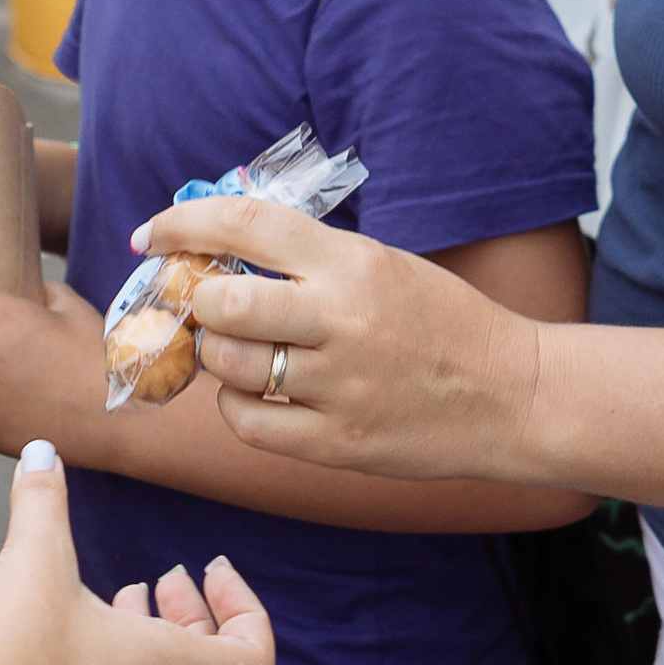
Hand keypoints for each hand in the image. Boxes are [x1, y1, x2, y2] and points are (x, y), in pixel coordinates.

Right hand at [0, 445, 272, 664]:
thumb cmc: (9, 652)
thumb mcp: (32, 559)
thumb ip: (43, 501)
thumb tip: (42, 452)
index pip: (254, 663)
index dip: (247, 612)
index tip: (209, 571)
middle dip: (201, 617)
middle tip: (168, 579)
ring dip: (164, 637)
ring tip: (129, 594)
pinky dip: (128, 661)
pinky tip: (81, 625)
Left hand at [131, 195, 547, 484]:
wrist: (512, 394)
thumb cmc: (444, 322)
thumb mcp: (384, 264)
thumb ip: (311, 257)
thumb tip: (221, 245)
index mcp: (352, 262)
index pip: (244, 223)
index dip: (182, 223)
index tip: (150, 235)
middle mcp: (341, 319)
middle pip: (221, 302)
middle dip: (196, 302)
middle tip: (202, 306)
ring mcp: (339, 385)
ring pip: (229, 366)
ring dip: (218, 357)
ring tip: (241, 354)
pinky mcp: (338, 441)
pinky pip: (249, 424)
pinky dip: (238, 408)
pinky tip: (259, 398)